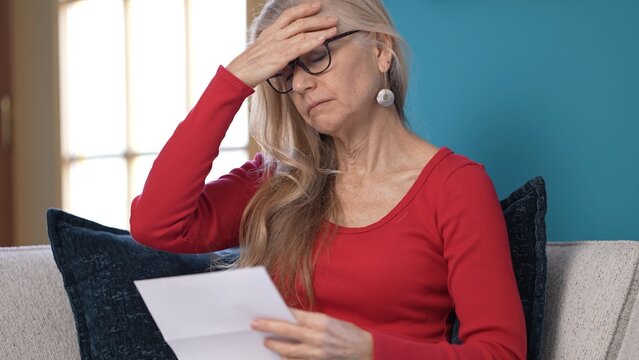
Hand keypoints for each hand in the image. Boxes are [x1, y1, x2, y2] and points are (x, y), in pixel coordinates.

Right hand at [226, 2, 337, 87]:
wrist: (239, 73)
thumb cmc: (252, 63)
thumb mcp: (264, 49)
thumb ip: (278, 45)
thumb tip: (290, 48)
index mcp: (271, 31)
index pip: (289, 14)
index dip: (304, 9)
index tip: (317, 6)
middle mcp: (275, 35)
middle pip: (300, 22)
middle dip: (318, 19)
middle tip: (333, 18)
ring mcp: (277, 45)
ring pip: (302, 33)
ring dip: (320, 30)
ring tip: (334, 28)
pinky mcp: (280, 57)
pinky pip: (299, 47)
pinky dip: (312, 42)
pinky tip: (323, 39)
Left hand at [251, 308, 372, 359]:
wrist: (366, 351)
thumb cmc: (349, 333)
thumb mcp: (331, 320)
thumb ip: (311, 320)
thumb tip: (291, 318)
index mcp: (322, 321)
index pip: (295, 315)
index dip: (278, 313)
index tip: (265, 311)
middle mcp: (318, 336)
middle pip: (288, 331)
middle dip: (269, 327)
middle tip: (255, 324)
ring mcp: (317, 352)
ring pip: (290, 350)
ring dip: (276, 345)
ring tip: (266, 342)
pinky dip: (287, 358)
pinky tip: (280, 354)